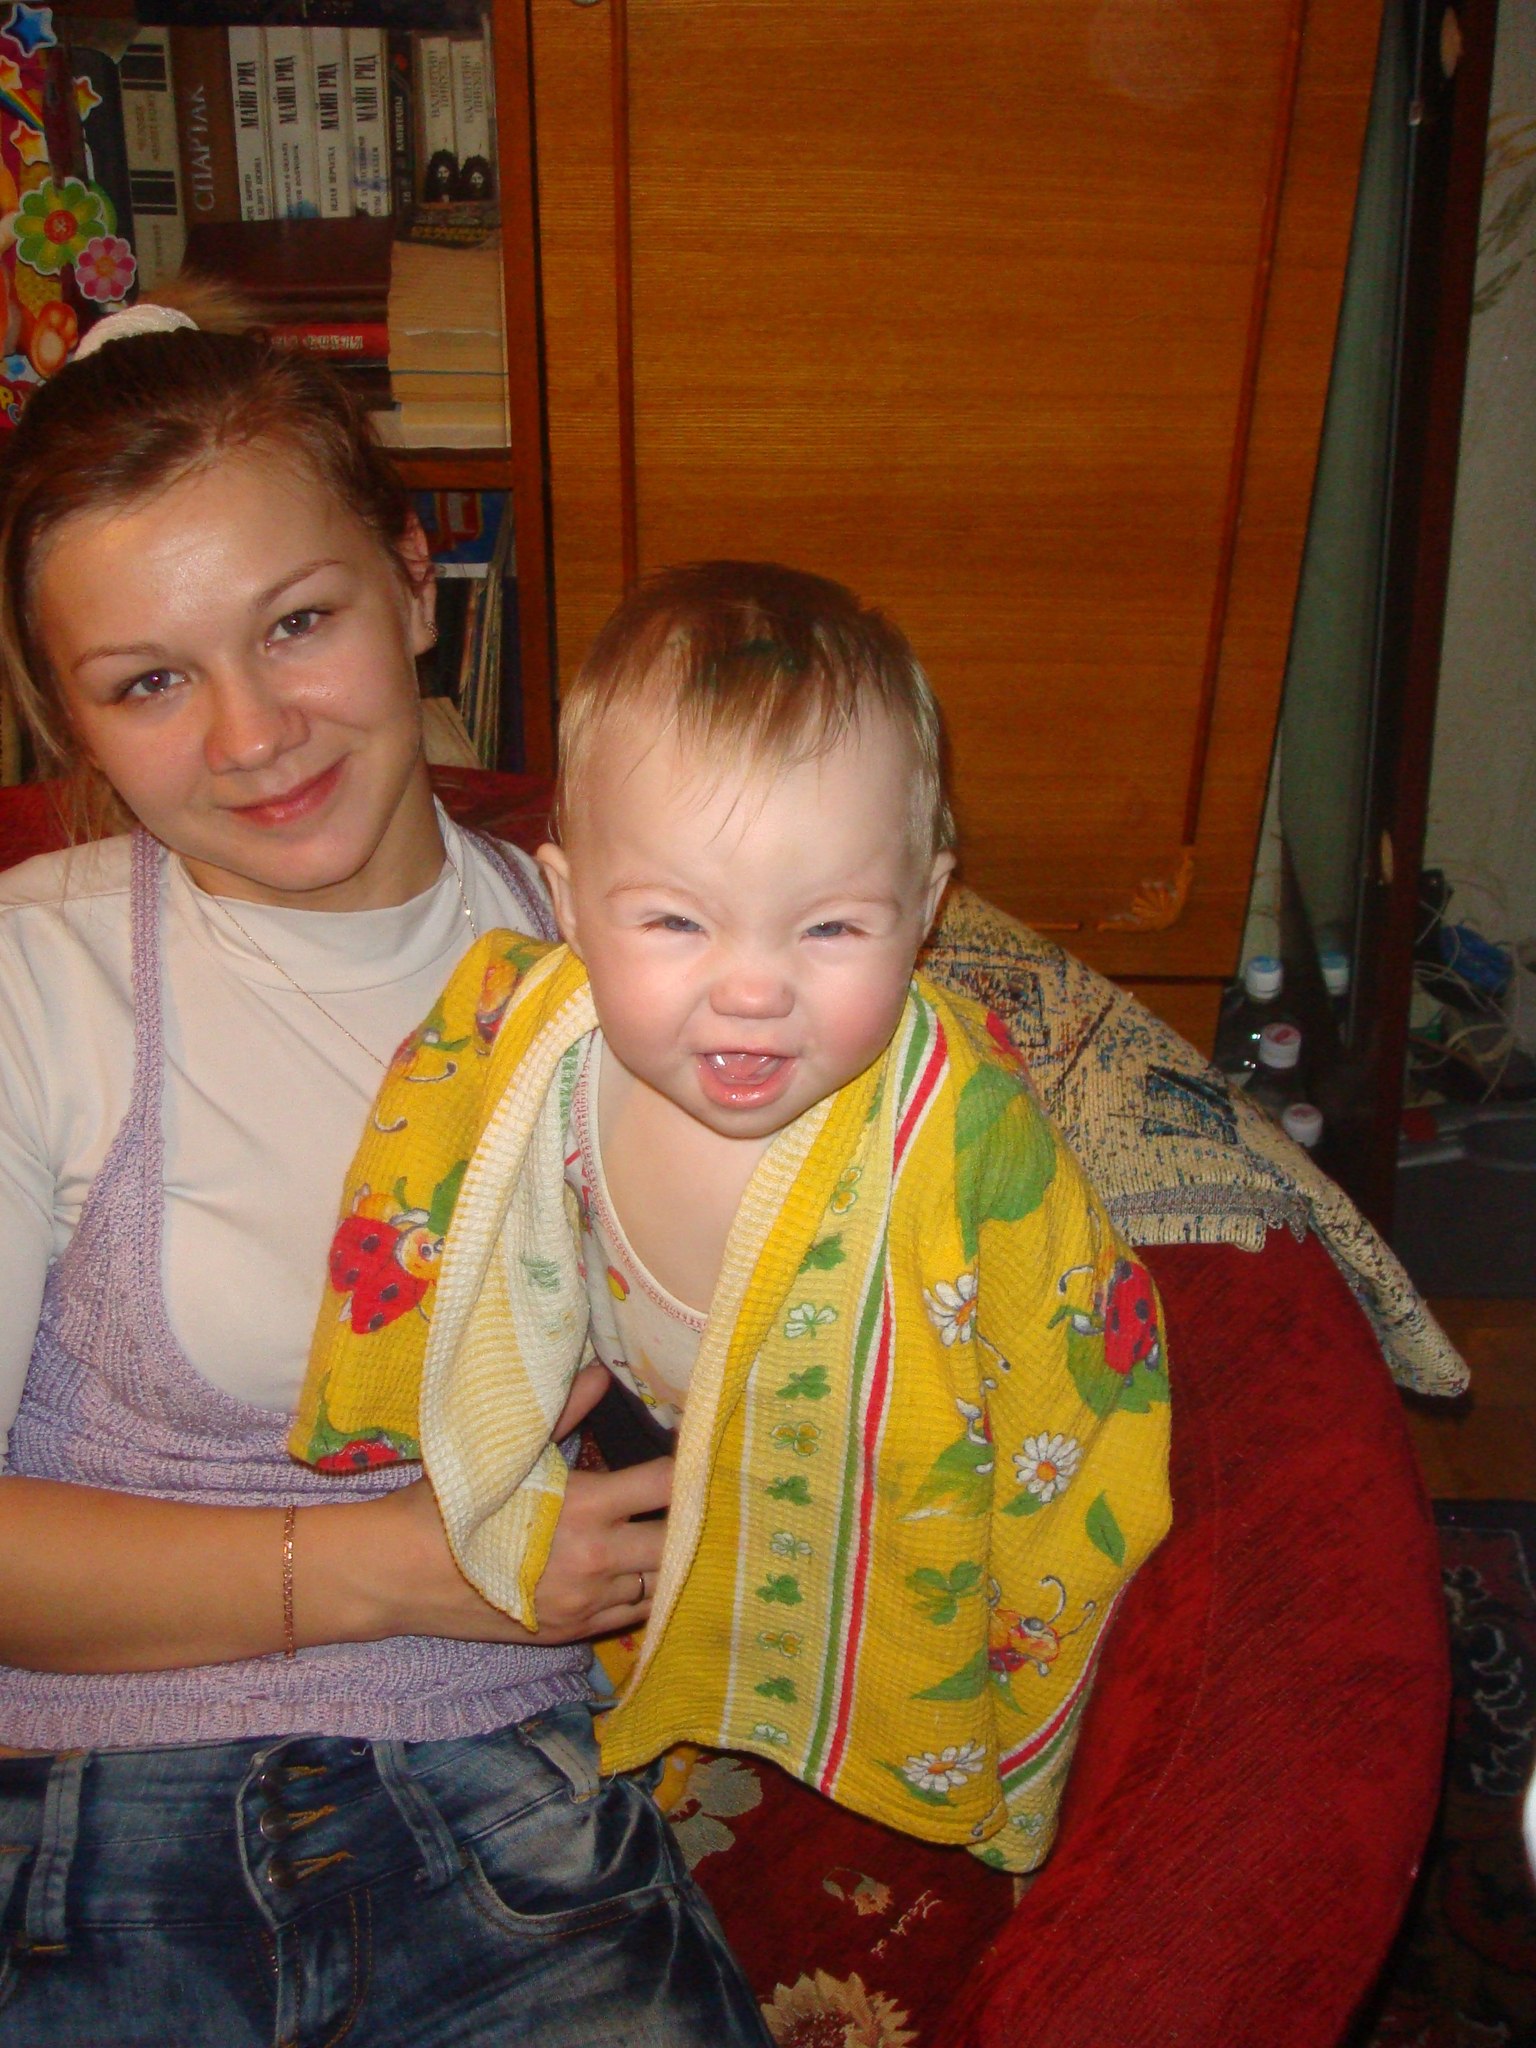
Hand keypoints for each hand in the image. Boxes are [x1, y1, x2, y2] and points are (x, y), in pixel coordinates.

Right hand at [335, 1364, 671, 1647]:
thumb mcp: (508, 1453)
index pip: (664, 1487)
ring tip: (664, 1534)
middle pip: (675, 1543)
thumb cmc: (451, 1504)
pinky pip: (630, 1616)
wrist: (401, 1572)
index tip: (700, 1454)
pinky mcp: (570, 1633)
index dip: (689, 1468)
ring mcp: (584, 1604)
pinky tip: (634, 1571)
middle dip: (686, 1521)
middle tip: (694, 1500)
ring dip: (661, 1559)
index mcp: (584, 1508)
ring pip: (657, 1584)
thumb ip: (564, 1413)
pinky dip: (639, 1592)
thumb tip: (603, 1372)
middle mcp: (594, 1560)